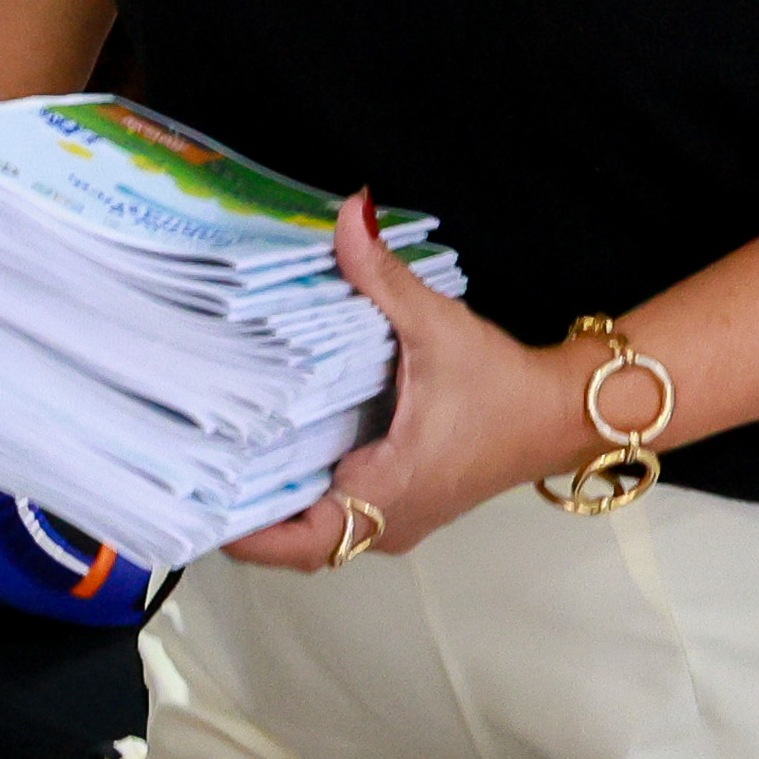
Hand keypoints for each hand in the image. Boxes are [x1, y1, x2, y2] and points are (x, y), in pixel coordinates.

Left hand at [228, 192, 580, 570]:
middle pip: (294, 543)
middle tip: (193, 468)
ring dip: (274, 504)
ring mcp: (396, 519)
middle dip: (245, 514)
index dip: (243, 531)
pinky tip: (274, 449)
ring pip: (317, 531)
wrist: (566, 413)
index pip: (299, 543)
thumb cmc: (507, 386)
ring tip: (218, 458)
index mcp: (387, 493)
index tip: (198, 499)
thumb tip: (349, 214)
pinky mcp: (405, 503)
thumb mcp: (438, 327)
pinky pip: (340, 514)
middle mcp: (386, 521)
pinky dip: (305, 493)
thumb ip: (383, 277)